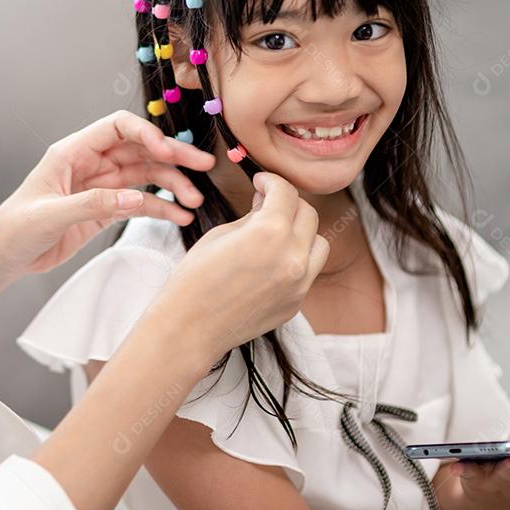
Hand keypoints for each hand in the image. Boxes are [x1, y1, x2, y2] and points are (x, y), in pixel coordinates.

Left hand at [0, 111, 214, 296]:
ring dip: (172, 185)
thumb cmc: (14, 229)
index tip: (167, 152)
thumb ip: (92, 205)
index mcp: (72, 152)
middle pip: (139, 150)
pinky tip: (180, 216)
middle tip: (203, 166)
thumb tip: (133, 198)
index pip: (117, 128)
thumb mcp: (50, 215)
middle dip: (172, 157)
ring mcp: (100, 187)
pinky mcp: (105, 210)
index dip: (146, 134)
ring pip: (145, 176)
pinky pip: (140, 203)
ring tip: (195, 199)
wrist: (3, 257)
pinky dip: (162, 208)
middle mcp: (91, 164)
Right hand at [143, 171, 328, 368]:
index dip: (272, 181)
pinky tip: (269, 262)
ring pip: (318, 243)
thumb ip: (252, 217)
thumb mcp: (220, 235)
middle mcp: (292, 257)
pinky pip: (308, 271)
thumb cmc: (195, 278)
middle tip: (266, 203)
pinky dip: (295, 259)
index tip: (262, 182)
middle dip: (288, 203)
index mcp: (269, 233)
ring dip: (300, 232)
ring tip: (275, 234)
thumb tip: (267, 204)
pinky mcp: (296, 303)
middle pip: (308, 214)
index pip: (286, 193)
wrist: (190, 327)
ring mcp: (299, 284)